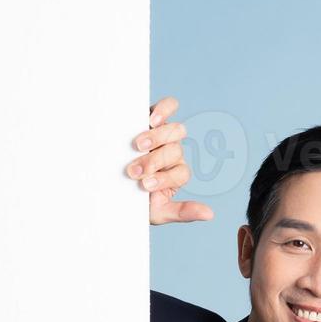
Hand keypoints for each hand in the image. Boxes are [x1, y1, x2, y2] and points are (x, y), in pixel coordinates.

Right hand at [131, 96, 214, 225]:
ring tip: (138, 146)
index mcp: (176, 174)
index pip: (180, 173)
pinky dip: (164, 110)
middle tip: (135, 170)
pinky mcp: (152, 117)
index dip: (165, 178)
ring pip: (173, 131)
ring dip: (157, 138)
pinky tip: (152, 119)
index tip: (145, 186)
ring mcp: (163, 134)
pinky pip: (168, 107)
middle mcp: (173, 153)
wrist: (111, 184)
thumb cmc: (135, 199)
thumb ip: (182, 212)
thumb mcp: (158, 212)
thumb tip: (210, 214)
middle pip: (175, 151)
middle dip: (154, 162)